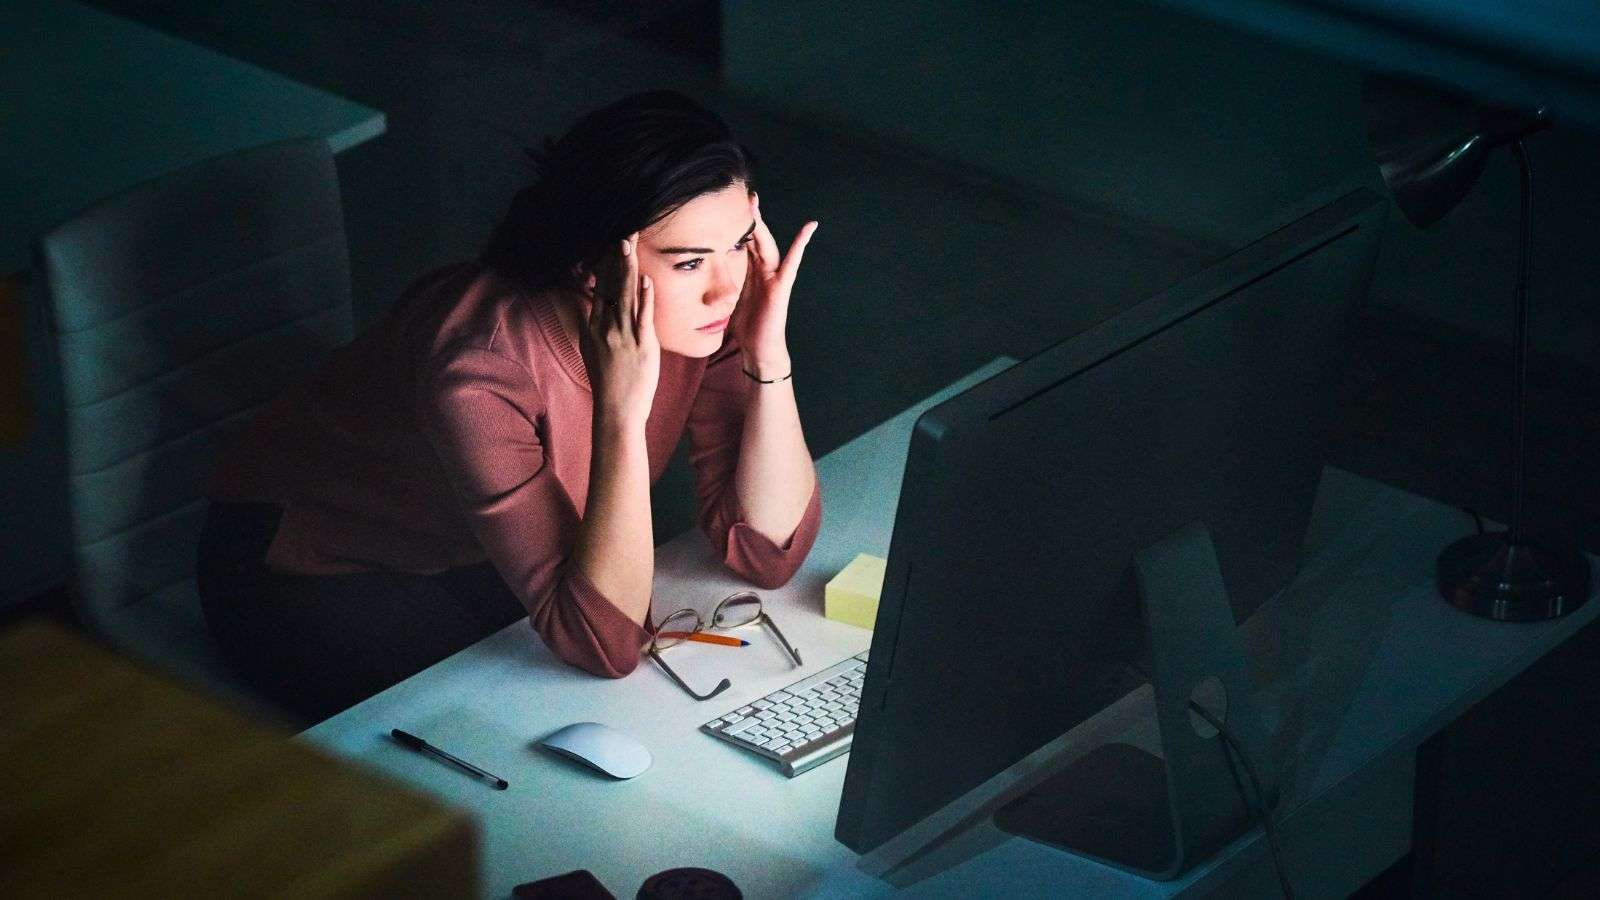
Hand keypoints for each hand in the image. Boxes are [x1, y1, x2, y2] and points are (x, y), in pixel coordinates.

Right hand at [579, 232, 658, 429]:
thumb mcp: (593, 352)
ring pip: (626, 296)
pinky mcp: (642, 347)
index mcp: (593, 329)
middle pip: (612, 286)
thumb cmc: (609, 384)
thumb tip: (593, 310)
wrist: (617, 411)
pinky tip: (646, 280)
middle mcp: (606, 329)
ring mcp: (624, 337)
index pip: (600, 290)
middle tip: (623, 233)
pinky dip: (645, 298)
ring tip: (630, 245)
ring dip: (629, 268)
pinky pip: (643, 318)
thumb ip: (593, 329)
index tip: (610, 245)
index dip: (606, 266)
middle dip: (618, 258)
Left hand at [732, 192, 816, 374]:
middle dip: (748, 216)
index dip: (734, 225)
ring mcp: (773, 276)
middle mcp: (762, 270)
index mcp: (748, 271)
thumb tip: (701, 275)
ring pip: (766, 243)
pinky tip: (810, 227)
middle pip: (754, 237)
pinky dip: (801, 243)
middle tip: (742, 194)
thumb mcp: (727, 299)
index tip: (724, 205)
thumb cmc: (745, 327)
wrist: (758, 349)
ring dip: (761, 223)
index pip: (740, 242)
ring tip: (755, 201)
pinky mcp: (781, 286)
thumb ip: (721, 284)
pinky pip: (792, 261)